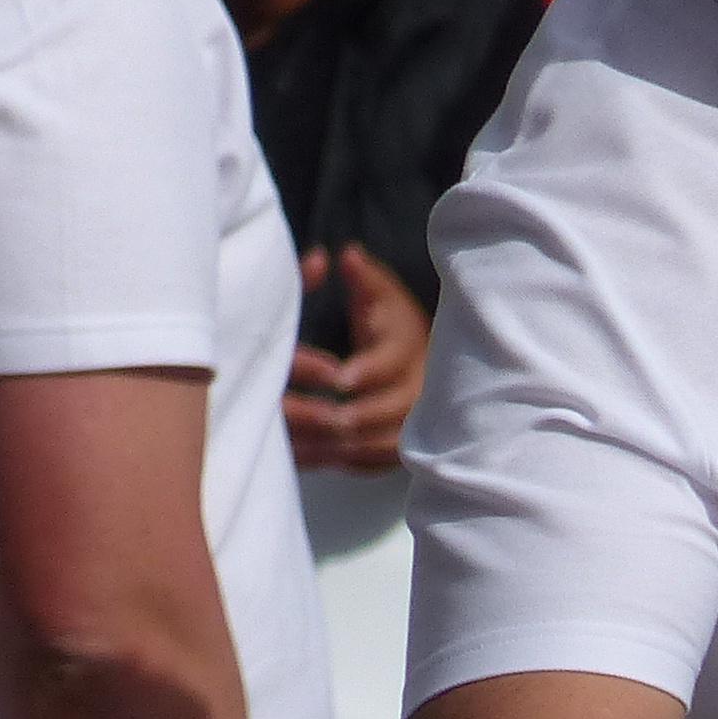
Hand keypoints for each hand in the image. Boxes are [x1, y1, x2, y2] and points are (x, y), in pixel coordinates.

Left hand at [283, 245, 430, 475]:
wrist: (429, 365)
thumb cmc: (391, 324)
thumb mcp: (380, 296)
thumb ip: (362, 278)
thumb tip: (345, 254)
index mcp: (411, 348)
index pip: (391, 364)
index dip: (366, 371)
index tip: (337, 377)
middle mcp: (418, 391)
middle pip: (384, 413)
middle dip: (339, 416)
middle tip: (293, 413)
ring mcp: (410, 425)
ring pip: (374, 444)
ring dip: (331, 444)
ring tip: (288, 439)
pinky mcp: (396, 451)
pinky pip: (365, 464)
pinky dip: (331, 461)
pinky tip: (295, 457)